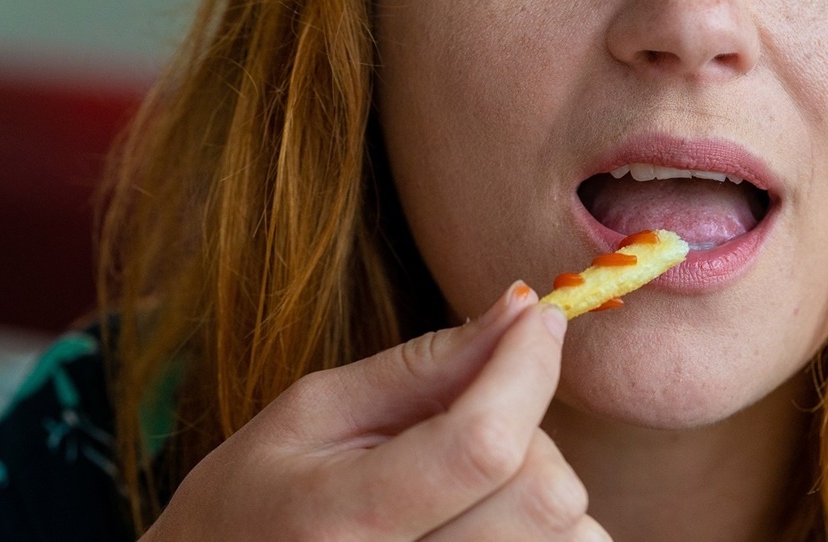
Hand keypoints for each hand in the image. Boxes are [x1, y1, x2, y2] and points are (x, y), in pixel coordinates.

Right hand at [144, 283, 607, 540]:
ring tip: (469, 489)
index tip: (537, 320)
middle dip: (530, 435)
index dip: (528, 369)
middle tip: (473, 425)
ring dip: (543, 492)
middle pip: (545, 495)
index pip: (483, 446)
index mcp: (341, 523)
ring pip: (574, 535)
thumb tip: (519, 308)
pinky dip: (547, 532)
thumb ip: (421, 366)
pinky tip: (485, 522)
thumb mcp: (310, 417)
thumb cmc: (253, 505)